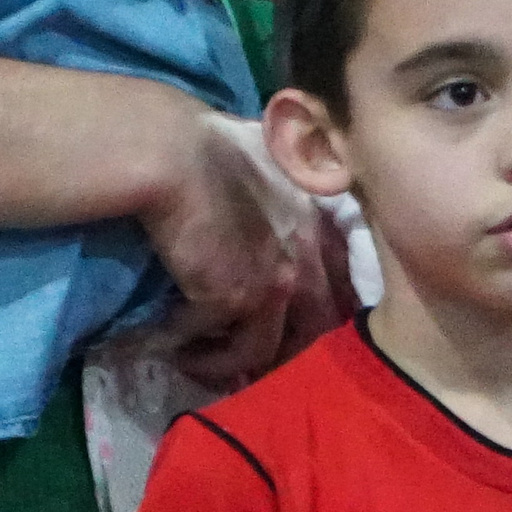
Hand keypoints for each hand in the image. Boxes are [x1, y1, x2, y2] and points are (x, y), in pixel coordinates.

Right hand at [138, 111, 329, 387]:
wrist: (172, 154)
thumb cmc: (208, 143)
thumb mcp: (270, 150)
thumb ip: (290, 170)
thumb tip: (288, 168)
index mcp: (317, 223)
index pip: (338, 283)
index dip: (319, 311)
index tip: (292, 327)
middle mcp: (305, 259)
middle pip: (313, 331)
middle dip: (285, 356)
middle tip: (252, 368)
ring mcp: (274, 285)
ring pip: (264, 353)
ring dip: (232, 366)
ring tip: (199, 365)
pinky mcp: (235, 302)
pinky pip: (220, 349)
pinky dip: (198, 355)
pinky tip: (174, 349)